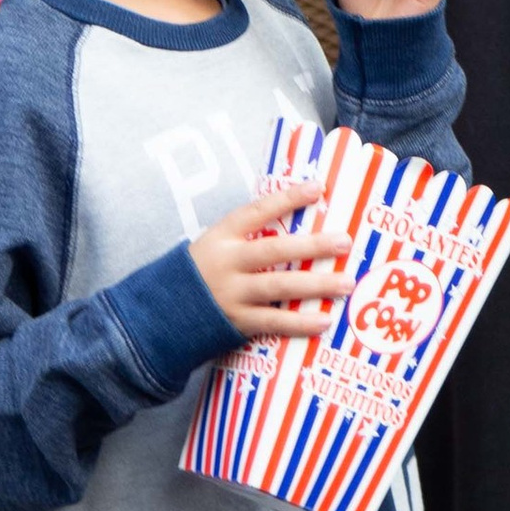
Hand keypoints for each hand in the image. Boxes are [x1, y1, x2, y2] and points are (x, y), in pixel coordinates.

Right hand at [188, 182, 353, 336]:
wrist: (162, 313)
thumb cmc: (201, 272)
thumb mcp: (217, 244)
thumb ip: (250, 235)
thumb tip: (299, 223)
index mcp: (223, 236)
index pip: (258, 211)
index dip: (288, 198)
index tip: (319, 188)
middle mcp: (228, 263)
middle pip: (275, 251)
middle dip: (312, 246)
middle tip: (344, 242)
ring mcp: (232, 294)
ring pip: (279, 286)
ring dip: (316, 285)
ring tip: (346, 282)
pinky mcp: (237, 322)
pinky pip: (273, 321)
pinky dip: (299, 322)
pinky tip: (324, 320)